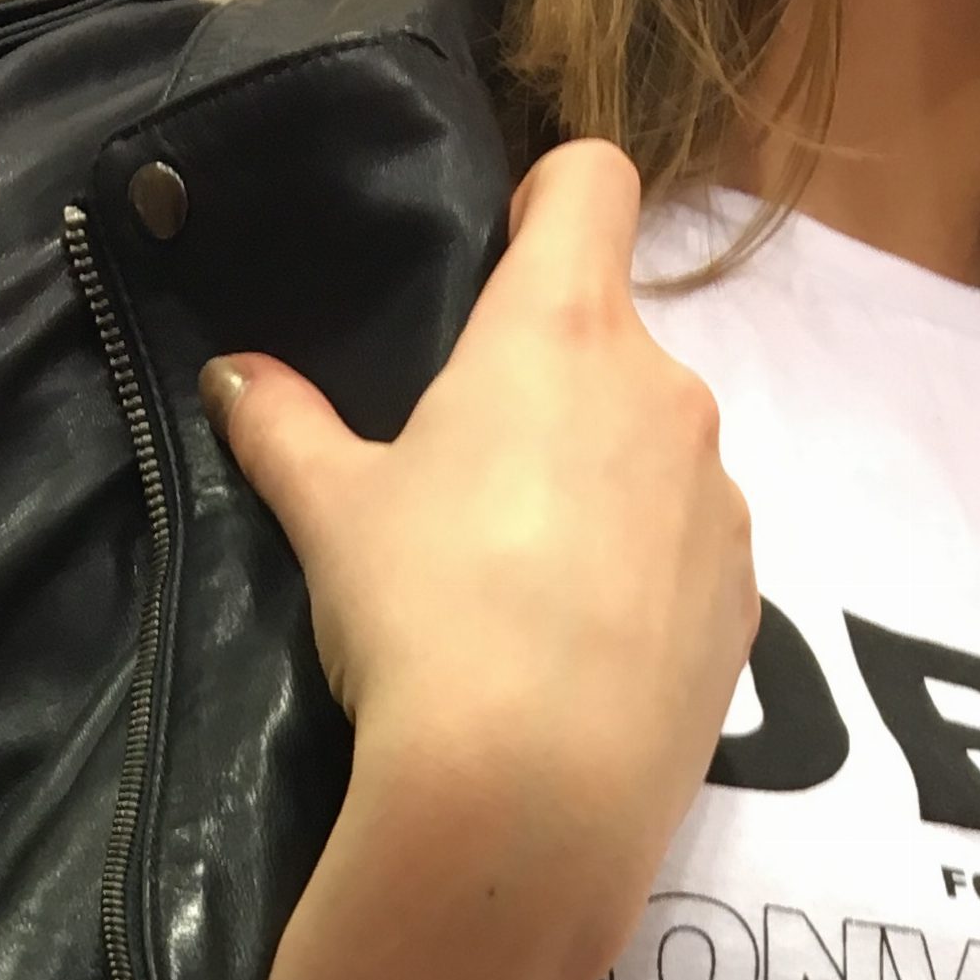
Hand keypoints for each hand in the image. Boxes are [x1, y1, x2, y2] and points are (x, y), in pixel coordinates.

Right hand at [198, 140, 759, 979]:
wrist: (531, 797)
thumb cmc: (424, 617)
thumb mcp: (330, 516)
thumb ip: (285, 428)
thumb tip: (234, 376)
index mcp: (563, 330)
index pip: (592, 181)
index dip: (547, 199)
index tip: (500, 261)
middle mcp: (665, 391)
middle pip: (615, 338)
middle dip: (553, 387)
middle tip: (472, 481)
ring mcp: (718, 499)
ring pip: (657, 454)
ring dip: (604, 488)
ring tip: (527, 590)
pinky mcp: (744, 603)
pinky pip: (690, 555)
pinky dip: (645, 581)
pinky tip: (582, 657)